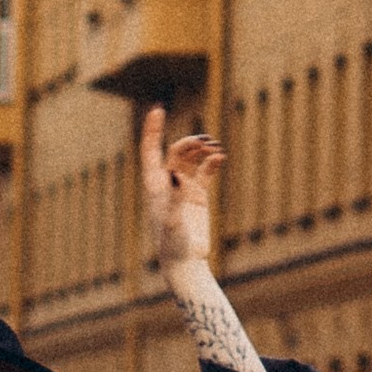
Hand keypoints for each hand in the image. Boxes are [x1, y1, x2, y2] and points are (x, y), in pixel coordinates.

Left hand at [140, 104, 221, 274]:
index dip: (152, 130)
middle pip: (176, 151)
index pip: (150, 150)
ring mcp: (183, 188)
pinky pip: (205, 171)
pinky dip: (212, 162)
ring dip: (202, 150)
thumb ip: (174, 197)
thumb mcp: (172, 220)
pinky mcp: (198, 196)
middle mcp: (167, 183)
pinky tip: (221, 158)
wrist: (185, 262)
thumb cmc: (172, 244)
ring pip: (192, 159)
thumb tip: (175, 174)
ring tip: (215, 149)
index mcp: (154, 184)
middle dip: (190, 142)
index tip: (158, 109)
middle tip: (207, 142)